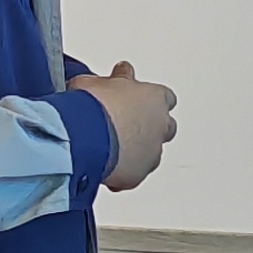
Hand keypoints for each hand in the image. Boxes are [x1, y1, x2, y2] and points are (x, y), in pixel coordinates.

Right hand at [83, 63, 178, 188]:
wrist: (87, 133)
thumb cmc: (94, 104)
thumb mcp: (94, 81)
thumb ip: (108, 81)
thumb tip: (109, 77)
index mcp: (155, 98)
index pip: (164, 97)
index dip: (147, 100)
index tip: (133, 100)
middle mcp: (161, 125)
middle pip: (165, 127)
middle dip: (149, 127)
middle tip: (126, 125)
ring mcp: (152, 152)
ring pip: (151, 154)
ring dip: (137, 152)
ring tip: (113, 149)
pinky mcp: (138, 175)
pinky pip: (134, 175)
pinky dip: (122, 172)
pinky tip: (105, 167)